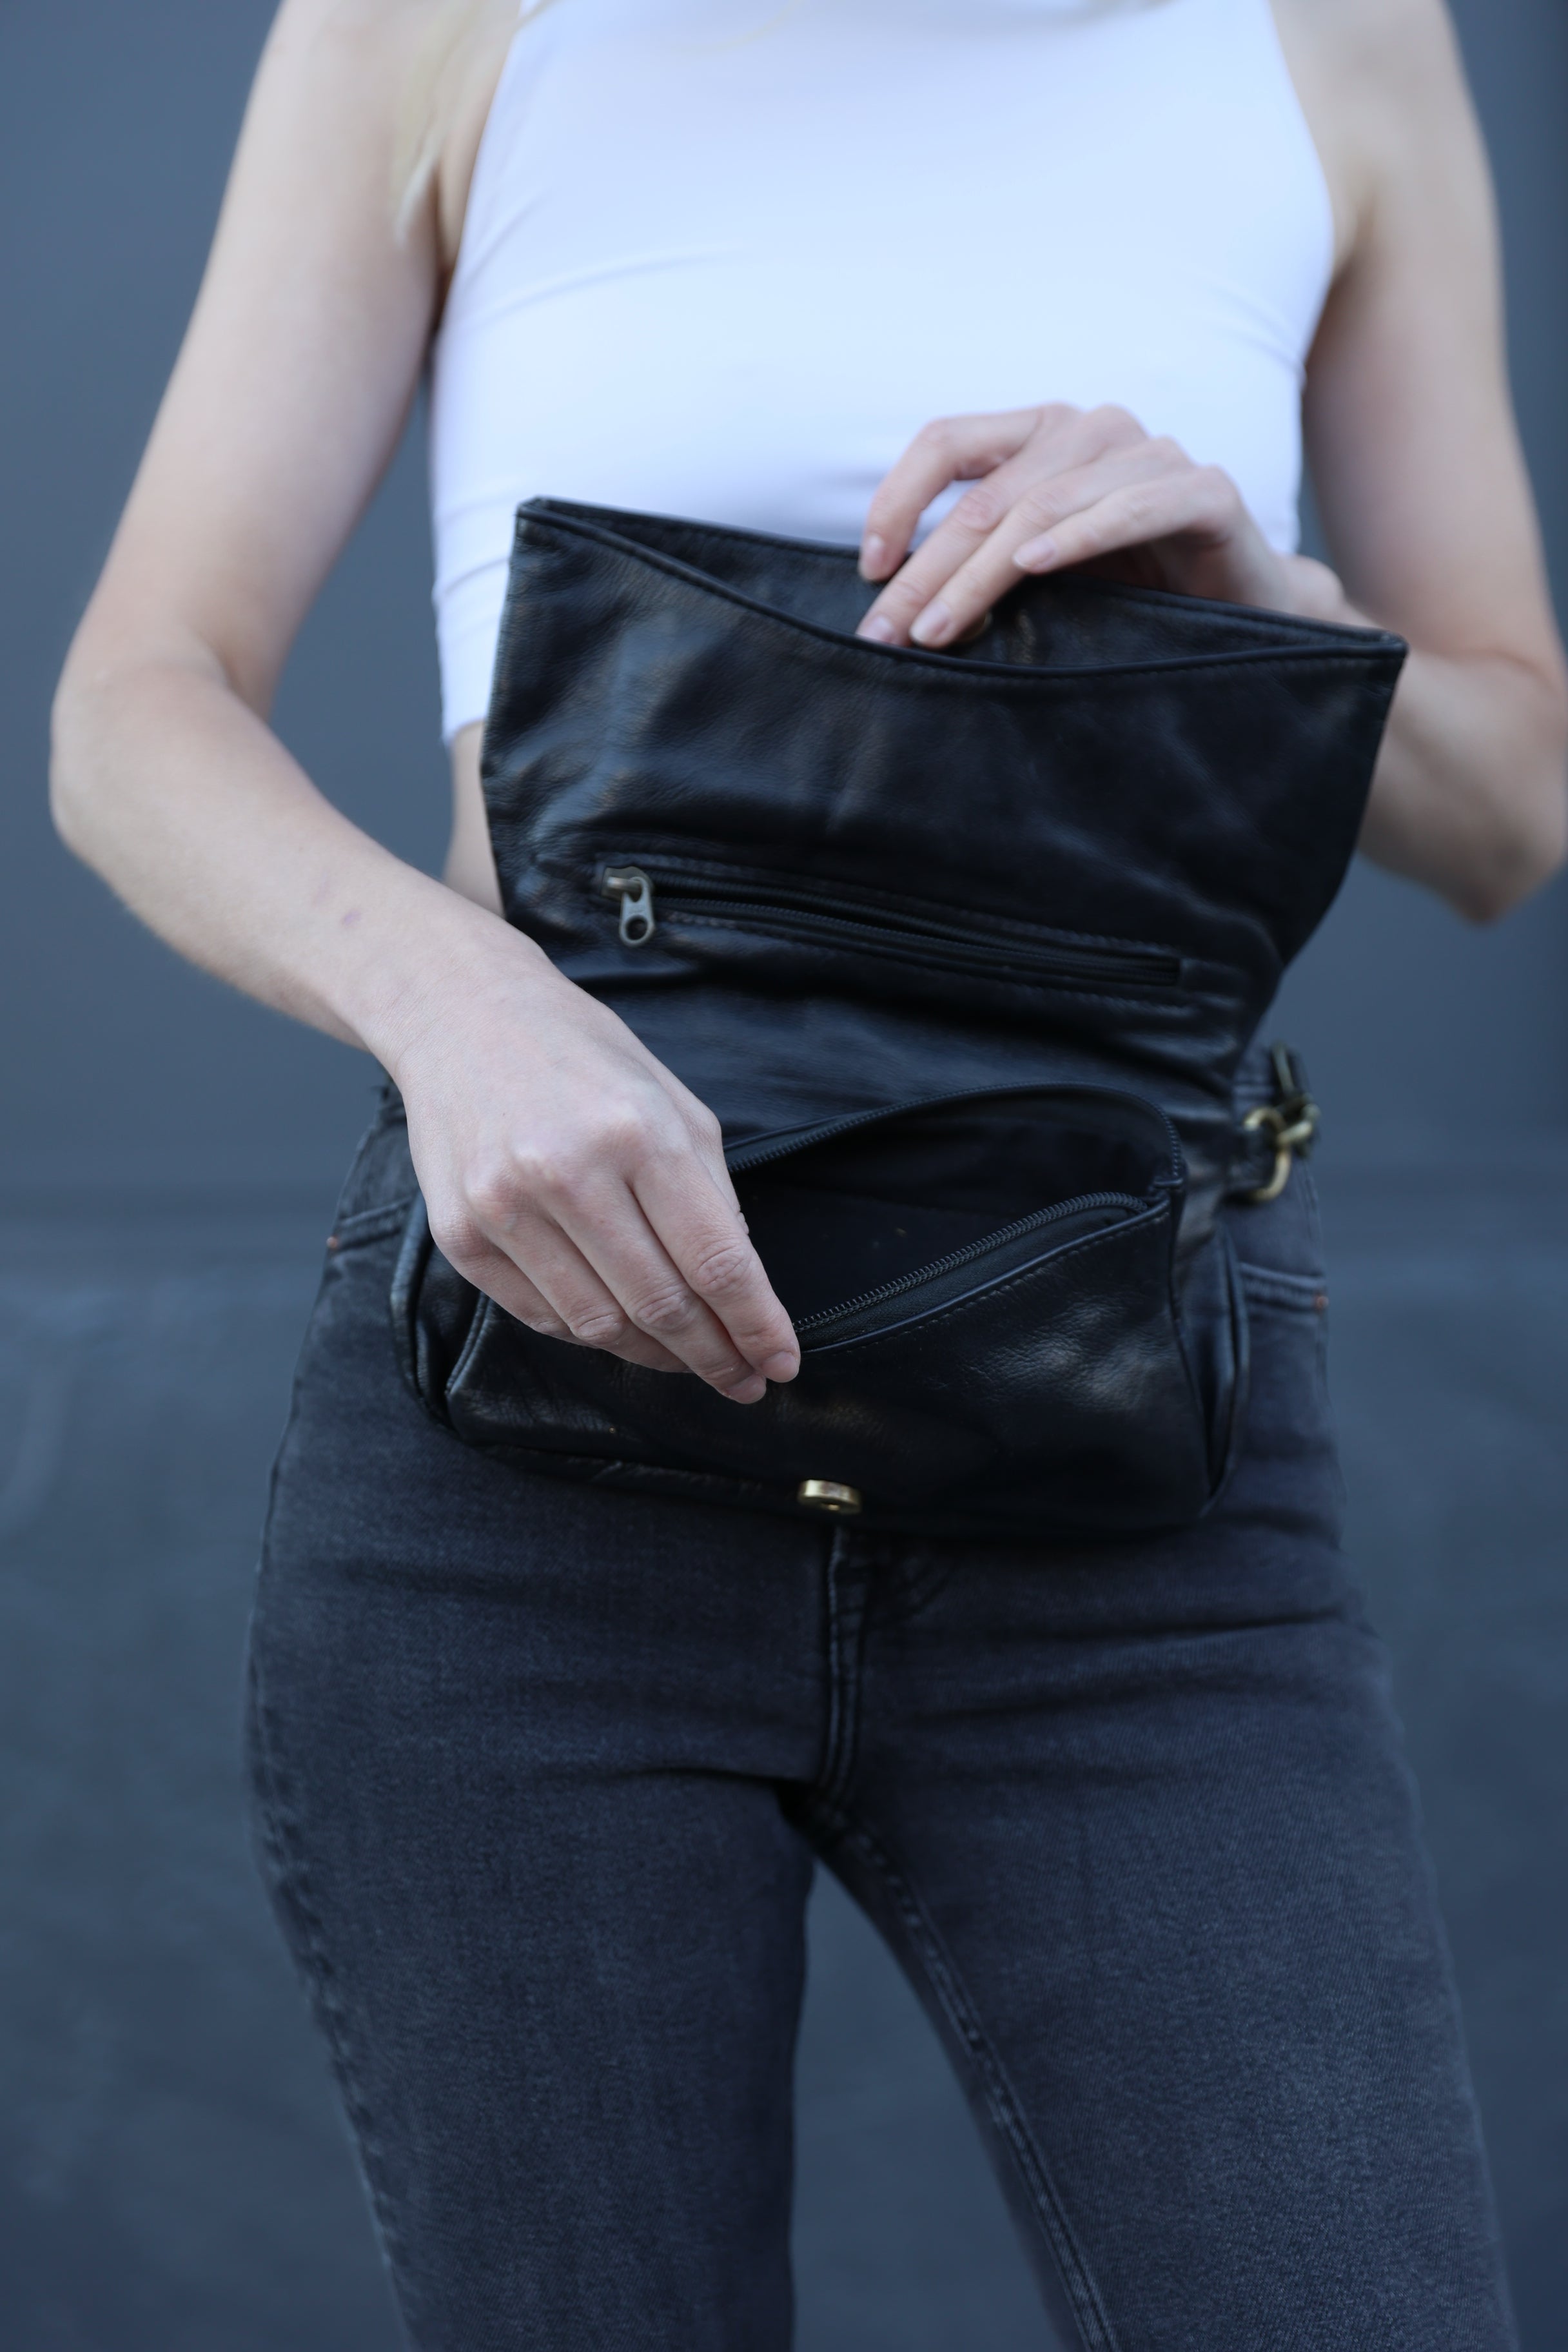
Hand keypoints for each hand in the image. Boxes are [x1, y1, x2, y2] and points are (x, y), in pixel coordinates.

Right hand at [386, 917, 800, 1402]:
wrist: (463, 1017)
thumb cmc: (581, 1056)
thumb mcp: (673, 1102)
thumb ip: (712, 1193)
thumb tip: (741, 1287)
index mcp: (640, 1133)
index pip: (716, 1261)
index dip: (755, 1325)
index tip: (781, 1362)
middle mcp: (569, 1173)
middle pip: (662, 1306)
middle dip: (715, 1356)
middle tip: (742, 1380)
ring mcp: (506, 1209)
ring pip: (600, 1325)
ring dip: (655, 1357)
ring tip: (686, 1359)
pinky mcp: (461, 1236)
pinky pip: (541, 1316)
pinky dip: (591, 1334)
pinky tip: (621, 1329)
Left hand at [856, 403, 1345, 647]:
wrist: (1240, 607)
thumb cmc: (1131, 587)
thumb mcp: (1040, 573)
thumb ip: (982, 571)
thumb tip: (903, 612)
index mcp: (1042, 435)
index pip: (946, 443)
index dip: (897, 502)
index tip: (867, 571)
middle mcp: (1091, 430)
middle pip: (987, 496)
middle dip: (927, 572)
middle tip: (887, 634)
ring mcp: (1151, 454)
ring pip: (1044, 507)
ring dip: (982, 576)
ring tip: (940, 630)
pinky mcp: (1205, 491)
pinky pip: (1134, 506)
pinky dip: (1080, 536)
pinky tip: (1036, 566)